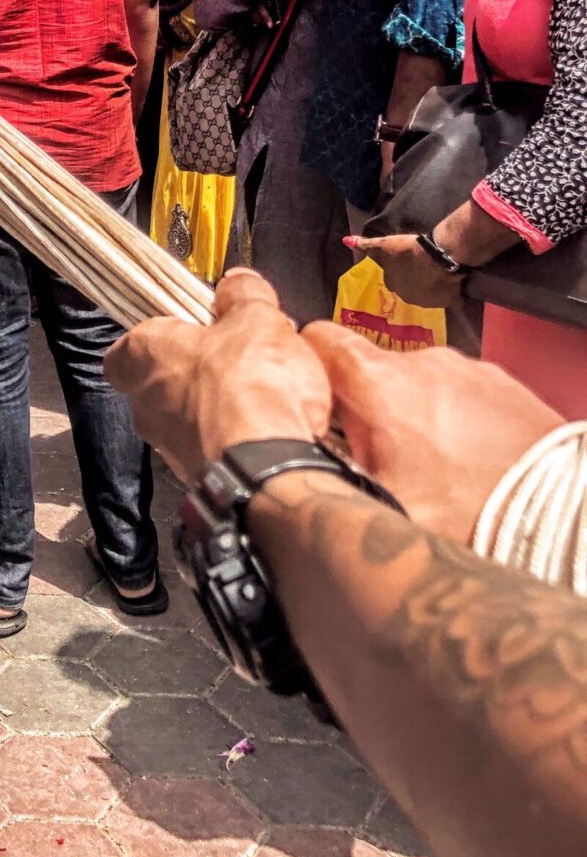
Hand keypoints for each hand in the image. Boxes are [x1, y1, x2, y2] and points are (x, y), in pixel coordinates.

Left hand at [105, 272, 332, 485]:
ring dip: (221, 409)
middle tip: (239, 359)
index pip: (126, 346)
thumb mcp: (256, 319)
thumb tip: (238, 284)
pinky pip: (215, 451)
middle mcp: (146, 405)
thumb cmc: (248, 387)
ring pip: (190, 419)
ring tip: (266, 396)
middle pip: (164, 382)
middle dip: (200, 372)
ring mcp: (169, 448)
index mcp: (145, 356)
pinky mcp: (198, 479)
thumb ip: (244, 296)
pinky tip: (271, 432)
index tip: (190, 327)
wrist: (266, 470)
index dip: (159, 335)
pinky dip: (238, 442)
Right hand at [301, 322, 558, 543]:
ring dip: (415, 415)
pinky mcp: (506, 384)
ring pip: (419, 383)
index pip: (319, 338)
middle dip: (367, 407)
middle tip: (378, 459)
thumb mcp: (376, 508)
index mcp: (378, 383)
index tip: (311, 398)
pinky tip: (470, 463)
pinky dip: (458, 420)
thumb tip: (296, 476)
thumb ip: (329, 477)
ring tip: (433, 469)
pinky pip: (463, 394)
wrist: (562, 518)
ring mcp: (468, 369)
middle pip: (371, 370)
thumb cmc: (470, 517)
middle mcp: (421, 362)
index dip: (308, 365)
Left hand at [347, 232, 460, 308]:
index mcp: (392, 283)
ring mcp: (428, 301)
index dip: (400, 269)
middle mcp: (407, 297)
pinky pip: (450, 299)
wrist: (437, 257)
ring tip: (439, 271)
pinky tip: (456, 285)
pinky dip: (452, 294)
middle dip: (414, 280)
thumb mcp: (383, 244)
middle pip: (410, 288)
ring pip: (428, 294)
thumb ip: (365, 244)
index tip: (407, 261)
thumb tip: (345, 240)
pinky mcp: (447, 301)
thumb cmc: (407, 249)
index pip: (392, 278)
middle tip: (423, 266)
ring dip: (431, 286)